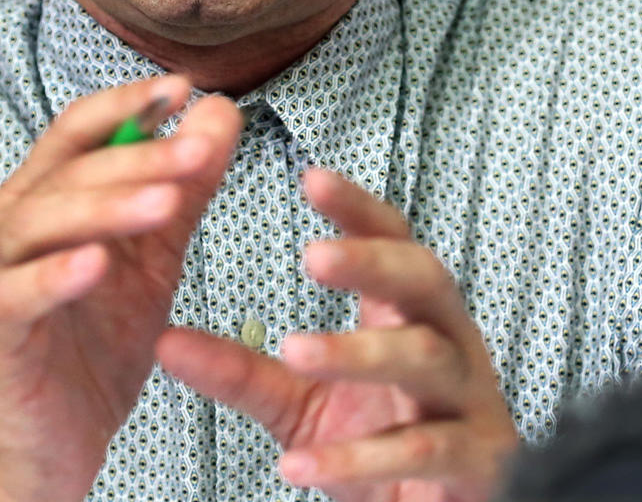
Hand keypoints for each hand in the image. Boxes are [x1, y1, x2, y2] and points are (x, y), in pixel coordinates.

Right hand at [0, 76, 243, 501]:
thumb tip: (219, 115)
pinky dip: (54, 276)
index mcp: (42, 200)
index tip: (183, 89)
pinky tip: (97, 263)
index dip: (125, 105)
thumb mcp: (152, 261)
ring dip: (104, 206)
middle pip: (65, 172)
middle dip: (136, 156)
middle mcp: (7, 228)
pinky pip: (15, 296)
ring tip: (167, 201)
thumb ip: (183, 191)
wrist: (44, 446)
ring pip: (38, 223)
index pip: (76, 132)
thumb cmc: (91, 346)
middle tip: (198, 150)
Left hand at [156, 167, 517, 501]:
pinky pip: (423, 452)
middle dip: (371, 262)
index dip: (358, 209)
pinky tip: (303, 465)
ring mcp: (469, 403)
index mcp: (410, 318)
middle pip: (425, 281)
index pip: (393, 242)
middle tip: (311, 254)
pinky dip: (360, 458)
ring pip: (425, 359)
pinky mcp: (476, 463)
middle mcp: (450, 346)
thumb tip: (165, 340)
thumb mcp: (300, 404)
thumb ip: (242, 371)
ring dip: (358, 353)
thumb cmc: (384, 444)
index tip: (310, 177)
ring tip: (294, 350)